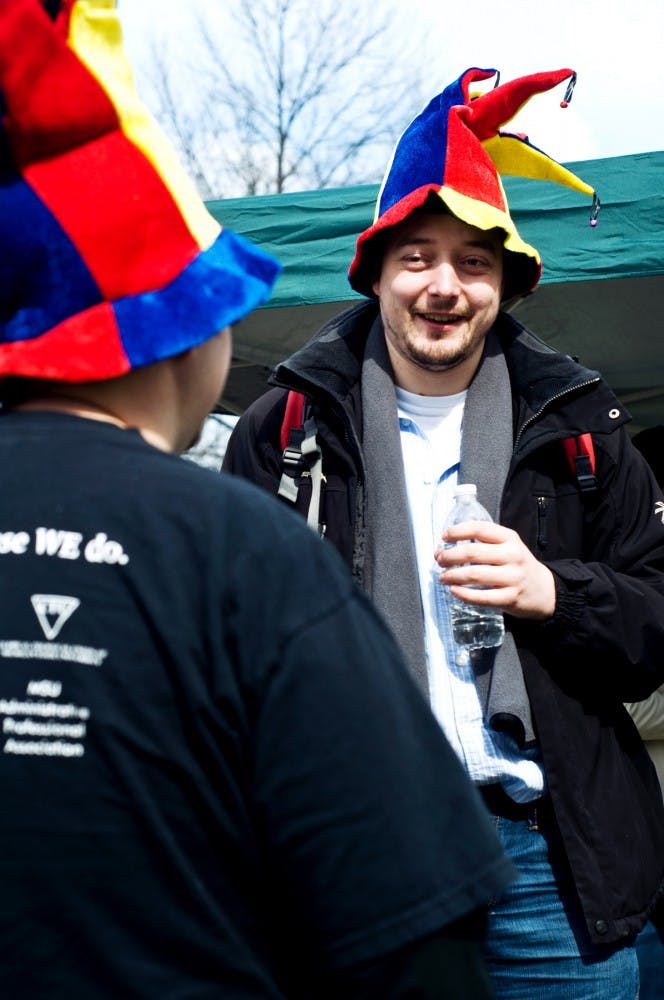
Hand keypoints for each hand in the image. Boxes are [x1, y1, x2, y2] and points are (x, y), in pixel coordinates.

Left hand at [434, 520, 555, 619]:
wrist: (543, 590)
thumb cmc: (516, 565)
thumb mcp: (507, 546)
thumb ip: (482, 544)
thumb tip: (444, 548)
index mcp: (509, 538)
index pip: (479, 528)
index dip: (457, 531)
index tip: (444, 537)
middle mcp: (512, 555)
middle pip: (473, 552)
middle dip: (450, 556)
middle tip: (439, 560)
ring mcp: (513, 577)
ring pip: (475, 575)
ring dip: (452, 576)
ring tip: (443, 577)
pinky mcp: (510, 598)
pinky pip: (482, 597)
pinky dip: (464, 594)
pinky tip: (454, 591)